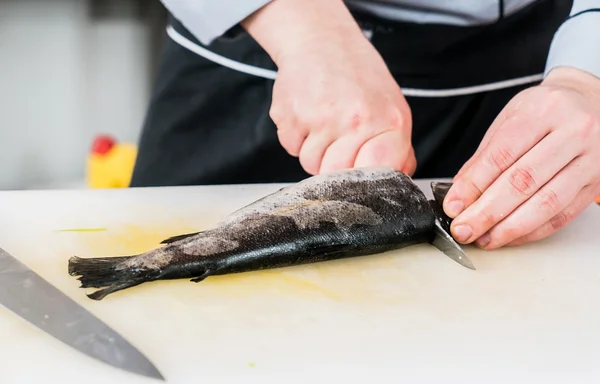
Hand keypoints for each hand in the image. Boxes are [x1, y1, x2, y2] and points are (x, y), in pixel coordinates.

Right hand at [242, 0, 415, 174]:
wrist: (323, 42)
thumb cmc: (359, 77)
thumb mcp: (392, 108)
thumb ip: (398, 148)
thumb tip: (399, 178)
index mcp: (388, 122)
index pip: (377, 174)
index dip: (365, 180)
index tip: (359, 170)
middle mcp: (355, 121)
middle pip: (336, 174)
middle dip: (333, 164)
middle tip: (338, 139)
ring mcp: (320, 119)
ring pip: (310, 164)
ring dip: (314, 150)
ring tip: (323, 122)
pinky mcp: (291, 116)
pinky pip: (291, 148)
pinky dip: (296, 137)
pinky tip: (307, 115)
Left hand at [443, 66, 599, 248]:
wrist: (593, 101)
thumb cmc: (546, 110)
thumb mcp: (511, 118)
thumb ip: (485, 155)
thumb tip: (460, 194)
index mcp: (543, 110)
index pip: (502, 155)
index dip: (474, 185)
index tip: (454, 206)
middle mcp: (572, 132)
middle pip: (523, 181)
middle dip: (487, 212)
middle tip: (463, 229)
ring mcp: (591, 158)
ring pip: (546, 203)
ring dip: (510, 228)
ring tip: (484, 238)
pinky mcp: (597, 183)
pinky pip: (563, 215)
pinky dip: (533, 231)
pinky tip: (510, 236)